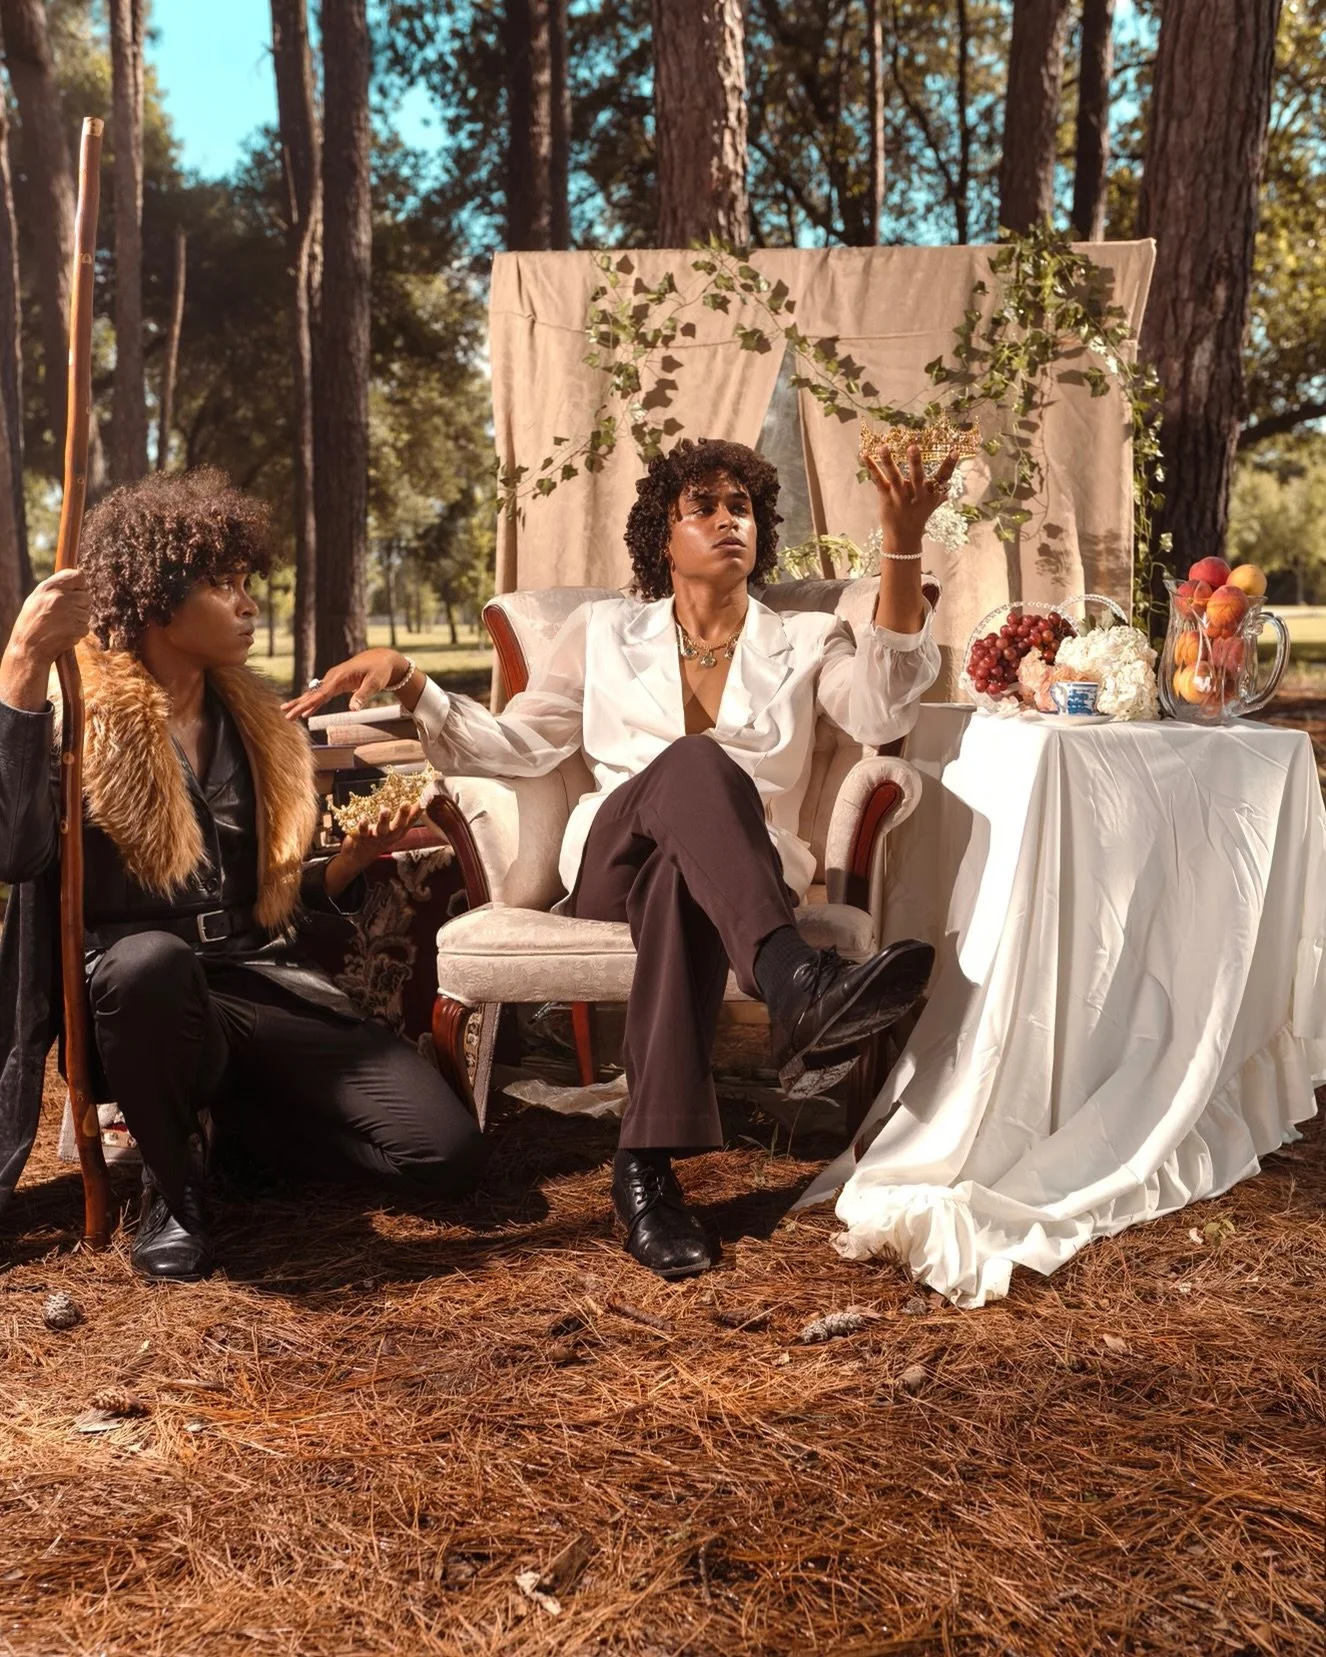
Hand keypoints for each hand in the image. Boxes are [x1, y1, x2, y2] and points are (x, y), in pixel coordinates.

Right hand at [0, 569, 92, 710]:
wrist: (28, 650)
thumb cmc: (31, 625)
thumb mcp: (36, 600)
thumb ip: (54, 590)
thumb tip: (77, 580)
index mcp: (47, 588)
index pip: (77, 576)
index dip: (80, 585)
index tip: (77, 592)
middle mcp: (59, 598)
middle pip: (86, 597)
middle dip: (79, 606)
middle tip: (64, 616)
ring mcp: (68, 613)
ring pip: (87, 614)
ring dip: (78, 621)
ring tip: (60, 627)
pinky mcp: (76, 628)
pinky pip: (86, 628)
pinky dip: (78, 633)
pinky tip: (63, 635)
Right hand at [282, 648, 418, 720]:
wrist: (383, 659)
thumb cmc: (379, 670)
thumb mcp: (374, 683)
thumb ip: (362, 696)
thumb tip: (353, 709)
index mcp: (339, 676)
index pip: (321, 694)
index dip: (308, 704)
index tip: (297, 712)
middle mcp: (333, 677)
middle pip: (313, 693)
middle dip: (298, 704)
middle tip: (284, 714)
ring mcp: (333, 680)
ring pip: (314, 694)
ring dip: (301, 703)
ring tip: (288, 713)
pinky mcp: (337, 684)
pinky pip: (322, 695)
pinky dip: (313, 702)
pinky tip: (306, 711)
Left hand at [324, 800, 421, 897]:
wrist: (359, 856)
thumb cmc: (380, 837)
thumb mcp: (395, 828)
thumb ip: (405, 815)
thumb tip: (416, 799)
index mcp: (399, 831)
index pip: (412, 820)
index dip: (418, 810)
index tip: (425, 799)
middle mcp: (390, 835)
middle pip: (399, 825)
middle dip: (403, 814)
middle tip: (406, 803)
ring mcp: (377, 837)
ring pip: (382, 829)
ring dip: (384, 820)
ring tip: (385, 810)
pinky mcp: (363, 838)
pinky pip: (363, 832)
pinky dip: (363, 826)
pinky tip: (363, 819)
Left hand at [866, 443, 959, 552]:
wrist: (903, 539)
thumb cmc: (918, 519)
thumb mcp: (931, 507)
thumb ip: (939, 496)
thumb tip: (949, 488)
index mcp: (930, 494)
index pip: (943, 478)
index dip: (950, 465)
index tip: (955, 451)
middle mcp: (916, 495)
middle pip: (917, 477)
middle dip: (915, 463)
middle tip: (913, 447)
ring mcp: (900, 496)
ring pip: (895, 477)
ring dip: (889, 462)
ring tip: (883, 447)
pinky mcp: (886, 498)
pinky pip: (878, 481)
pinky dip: (872, 468)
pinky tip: (865, 455)